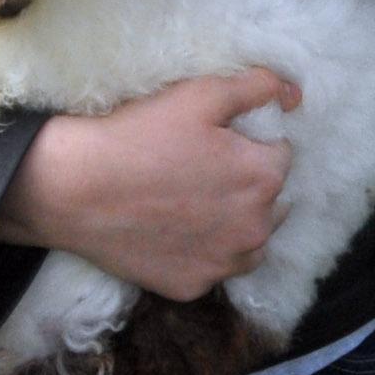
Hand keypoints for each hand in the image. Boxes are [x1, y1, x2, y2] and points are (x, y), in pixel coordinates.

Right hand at [0, 72, 300, 299]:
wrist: (79, 187)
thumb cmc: (142, 133)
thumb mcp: (201, 93)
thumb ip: (256, 88)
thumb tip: (295, 93)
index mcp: (263, 177)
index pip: (281, 154)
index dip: (251, 141)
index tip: (217, 137)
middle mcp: (256, 229)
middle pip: (270, 199)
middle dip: (248, 181)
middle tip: (202, 164)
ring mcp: (224, 264)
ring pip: (249, 238)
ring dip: (235, 220)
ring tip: (193, 197)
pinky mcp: (194, 287)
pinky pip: (214, 264)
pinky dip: (203, 248)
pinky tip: (174, 226)